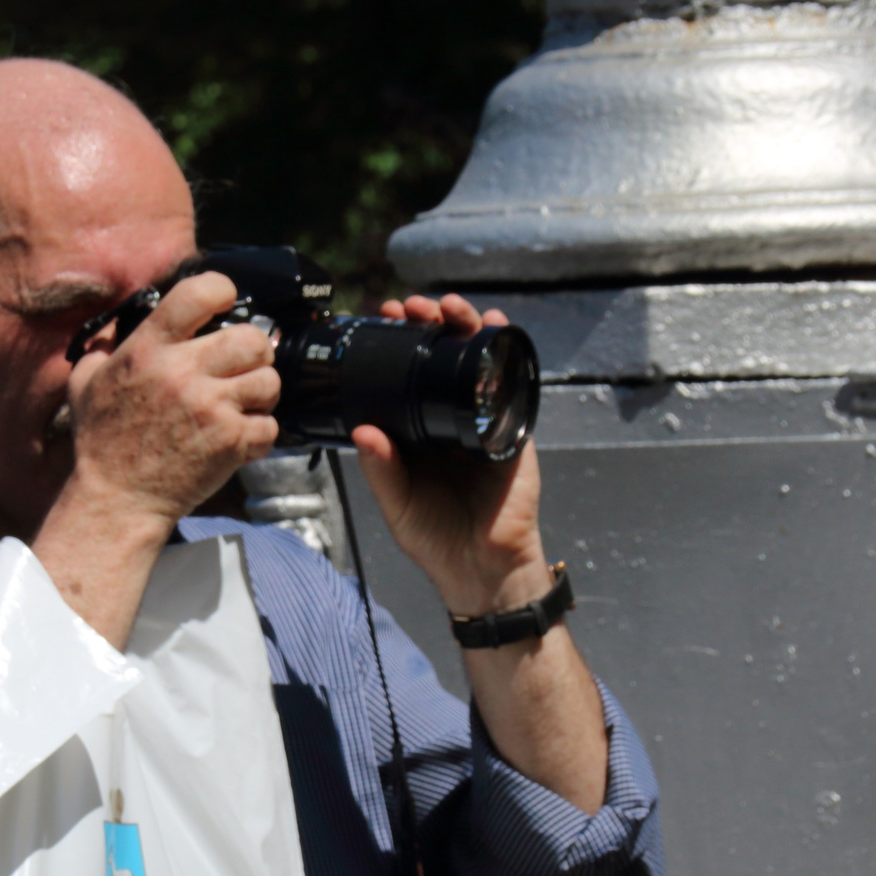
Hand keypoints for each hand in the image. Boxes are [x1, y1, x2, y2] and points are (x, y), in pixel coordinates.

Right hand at [59, 271, 279, 529]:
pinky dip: (261, 433)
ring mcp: (209, 408)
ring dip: (261, 393)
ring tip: (243, 404)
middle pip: (252, 338)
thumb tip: (118, 319)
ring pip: (269, 381)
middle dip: (255, 351)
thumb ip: (104, 344)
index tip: (225, 304)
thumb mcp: (85, 382)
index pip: (200, 292)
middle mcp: (181, 372)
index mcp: (148, 349)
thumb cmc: (102, 442)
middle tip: (243, 366)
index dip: (222, 291)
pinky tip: (240, 438)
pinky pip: (270, 425)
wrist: (117, 500)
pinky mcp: (229, 442)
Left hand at [355, 293, 550, 616]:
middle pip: (442, 357)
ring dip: (466, 327)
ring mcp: (483, 420)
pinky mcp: (513, 429)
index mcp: (418, 430)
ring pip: (476, 361)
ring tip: (451, 309)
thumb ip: (382, 469)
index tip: (383, 319)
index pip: (405, 374)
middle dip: (430, 324)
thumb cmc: (436, 539)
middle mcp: (449, 417)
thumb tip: (363, 430)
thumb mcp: (398, 503)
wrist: (483, 568)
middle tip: (413, 307)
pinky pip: (512, 384)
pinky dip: (506, 352)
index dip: (397, 345)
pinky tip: (497, 327)